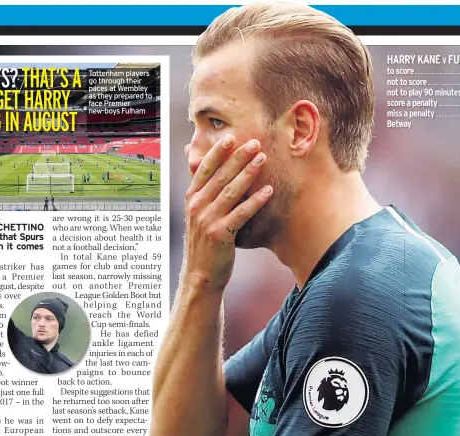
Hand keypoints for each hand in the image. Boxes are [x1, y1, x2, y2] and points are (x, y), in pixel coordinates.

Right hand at [182, 135, 273, 293]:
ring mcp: (208, 220)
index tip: (231, 137)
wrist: (201, 275)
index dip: (218, 152)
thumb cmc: (204, 242)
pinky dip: (255, 201)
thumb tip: (194, 159)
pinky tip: (268, 190)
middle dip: (238, 157)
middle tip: (255, 142)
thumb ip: (200, 189)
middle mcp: (197, 207)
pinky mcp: (220, 234)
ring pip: (231, 192)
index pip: (204, 169)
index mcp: (191, 198)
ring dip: (248, 173)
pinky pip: (241, 214)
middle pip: (220, 176)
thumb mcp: (197, 214)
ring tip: (263, 159)